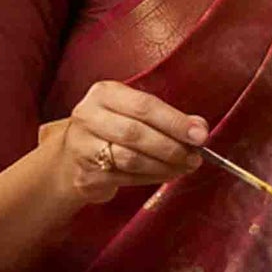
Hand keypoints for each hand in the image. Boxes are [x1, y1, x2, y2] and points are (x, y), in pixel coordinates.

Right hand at [56, 79, 207, 203]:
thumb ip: (166, 117)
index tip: (200, 134)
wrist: (71, 158)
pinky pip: (126, 178)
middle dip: (172, 146)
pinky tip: (167, 174)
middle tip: (195, 156)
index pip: (144, 105)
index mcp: (104, 93)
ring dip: (165, 166)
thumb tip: (199, 128)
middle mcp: (88, 117)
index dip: (175, 121)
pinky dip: (153, 178)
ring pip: (131, 159)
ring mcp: (83, 147)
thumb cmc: (112, 128)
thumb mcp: (134, 112)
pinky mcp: (86, 175)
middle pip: (136, 133)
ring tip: (185, 166)